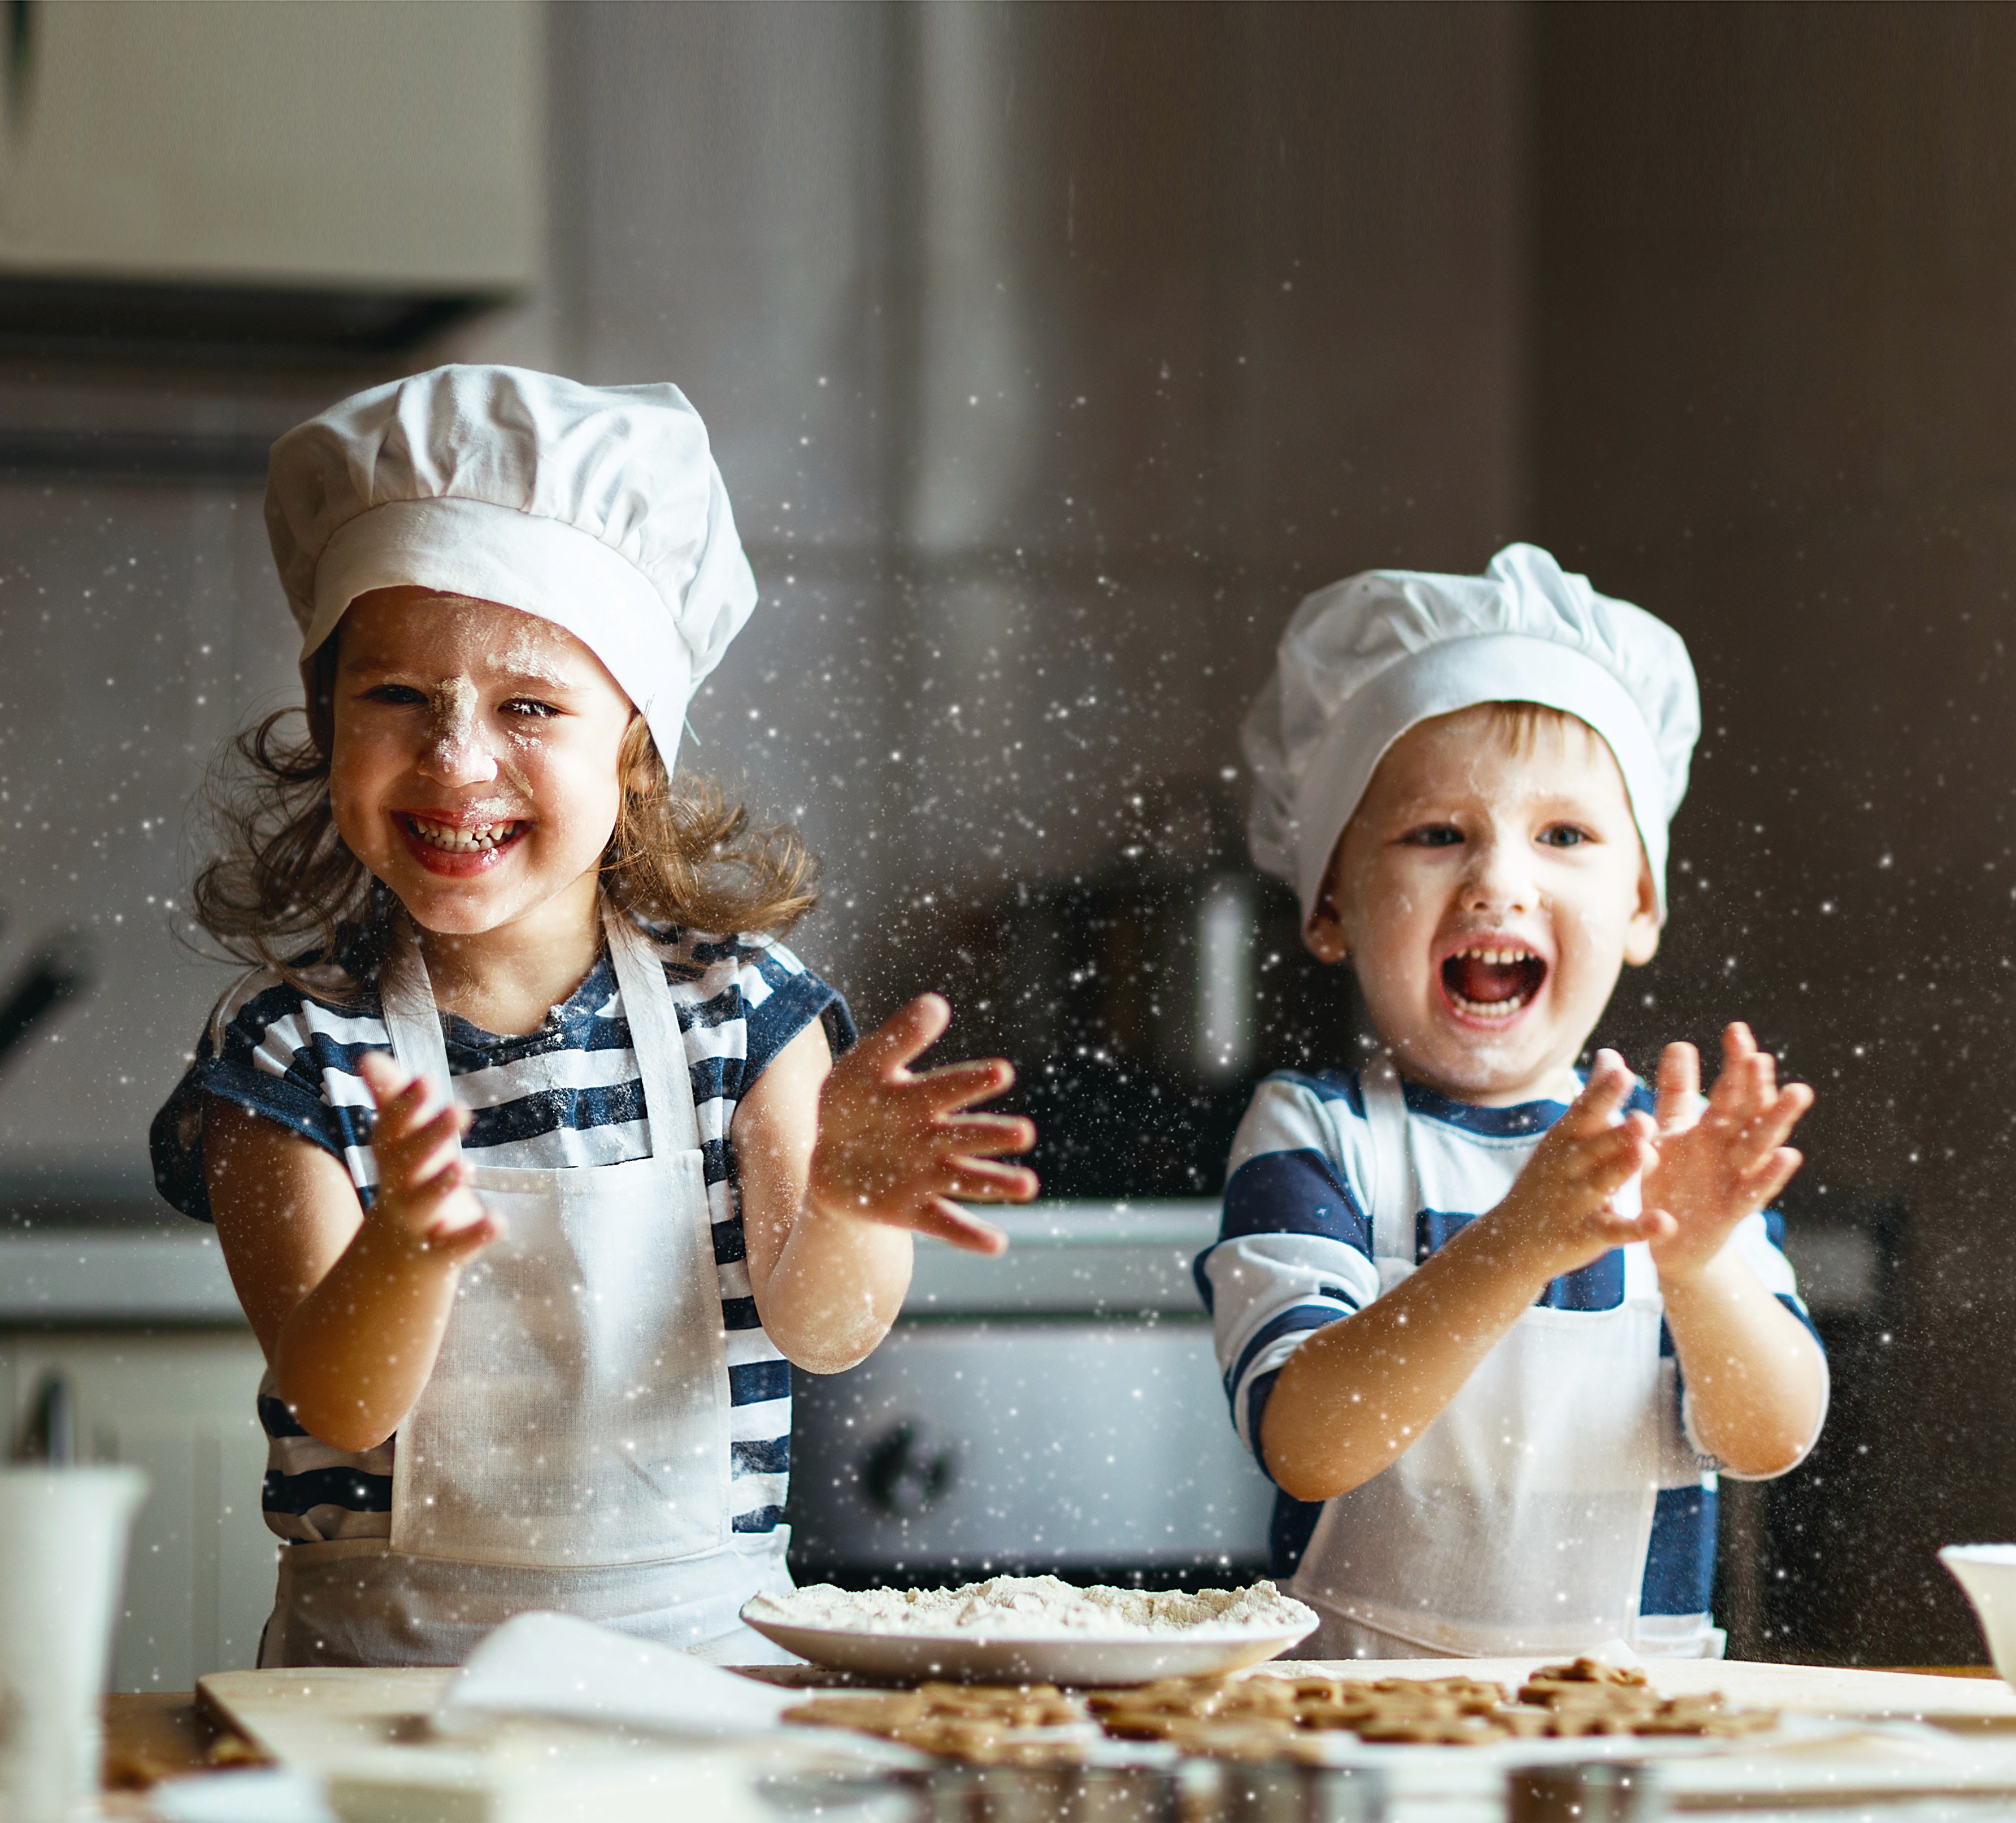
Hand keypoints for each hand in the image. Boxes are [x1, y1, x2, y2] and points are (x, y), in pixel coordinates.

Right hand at [356, 1049, 499, 1266]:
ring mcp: (418, 1221)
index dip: (406, 1105)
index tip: (426, 1080)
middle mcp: (399, 1186)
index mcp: (393, 1158)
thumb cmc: (406, 1184)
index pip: (393, 1128)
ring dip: (442, 1184)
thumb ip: (392, 1102)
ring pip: (425, 1202)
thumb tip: (366, 1058)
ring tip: (464, 1165)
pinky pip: (455, 1245)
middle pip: (409, 1160)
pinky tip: (497, 1221)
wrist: (390, 1263)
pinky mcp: (440, 1251)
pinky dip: (475, 1234)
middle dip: (431, 1135)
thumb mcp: (399, 1146)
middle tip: (459, 1109)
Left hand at [807, 994, 1037, 1254]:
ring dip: (996, 1183)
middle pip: (967, 1135)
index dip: (972, 1081)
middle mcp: (934, 1137)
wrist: (829, 1156)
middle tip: (1023, 1132)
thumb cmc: (854, 1102)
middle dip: (993, 1134)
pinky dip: (969, 1236)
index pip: (949, 1087)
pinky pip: (945, 1224)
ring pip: (967, 1179)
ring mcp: (927, 1175)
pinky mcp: (914, 1210)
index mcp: (921, 1098)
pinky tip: (996, 1245)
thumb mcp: (864, 1065)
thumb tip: (936, 1003)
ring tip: (1028, 1186)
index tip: (1002, 1072)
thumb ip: (898, 1037)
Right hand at [1488, 1049, 1673, 1279]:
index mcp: (1564, 1139)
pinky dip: (1638, 1229)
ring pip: (1601, 1184)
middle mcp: (1566, 1167)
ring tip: (1645, 1155)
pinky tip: (1665, 1224)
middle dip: (1617, 1133)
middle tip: (1644, 1117)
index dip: (1602, 1094)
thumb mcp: (1565, 1136)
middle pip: (1593, 1147)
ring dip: (1622, 1170)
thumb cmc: (1549, 1178)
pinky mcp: (1586, 1234)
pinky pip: (1614, 1231)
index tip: (1622, 1071)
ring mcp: (1574, 1201)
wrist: (1512, 1239)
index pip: (1584, 1112)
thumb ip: (1593, 1098)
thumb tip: (1611, 1053)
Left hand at [1644, 1023, 1810, 1286]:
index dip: (1735, 1062)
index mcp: (1713, 1129)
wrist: (1668, 1240)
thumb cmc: (1672, 1181)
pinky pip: (1754, 1191)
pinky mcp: (1733, 1211)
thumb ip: (1675, 1093)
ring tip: (1798, 1091)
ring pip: (1761, 1145)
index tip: (1737, 1030)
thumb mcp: (1668, 1133)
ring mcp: (1736, 1178)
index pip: (1730, 1089)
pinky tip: (1788, 1155)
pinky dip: (1771, 1174)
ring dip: (1779, 1119)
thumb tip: (1681, 1044)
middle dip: (1756, 1084)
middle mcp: (1730, 1150)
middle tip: (1761, 1055)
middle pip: (1749, 1112)